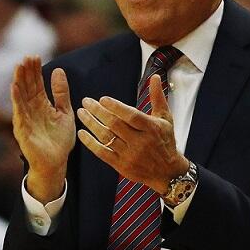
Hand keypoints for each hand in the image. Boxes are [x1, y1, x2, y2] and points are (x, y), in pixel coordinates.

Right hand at [11, 56, 74, 202]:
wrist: (56, 163)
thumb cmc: (59, 140)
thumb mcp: (64, 112)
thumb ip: (61, 93)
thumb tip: (58, 70)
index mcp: (41, 105)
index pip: (36, 83)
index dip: (35, 70)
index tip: (35, 55)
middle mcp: (31, 110)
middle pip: (27, 87)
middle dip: (26, 72)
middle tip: (26, 56)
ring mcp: (25, 119)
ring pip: (21, 97)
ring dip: (19, 81)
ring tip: (18, 66)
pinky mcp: (22, 130)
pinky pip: (19, 112)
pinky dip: (16, 100)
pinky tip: (14, 87)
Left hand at [77, 74, 188, 193]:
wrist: (167, 172)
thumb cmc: (165, 141)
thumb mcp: (165, 118)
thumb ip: (157, 97)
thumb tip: (154, 77)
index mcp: (151, 128)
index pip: (131, 116)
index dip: (116, 107)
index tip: (103, 99)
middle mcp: (140, 142)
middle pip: (115, 125)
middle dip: (98, 112)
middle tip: (86, 101)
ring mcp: (130, 155)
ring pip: (107, 138)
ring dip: (91, 124)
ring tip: (81, 113)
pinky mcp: (122, 166)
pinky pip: (103, 153)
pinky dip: (90, 143)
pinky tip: (82, 133)